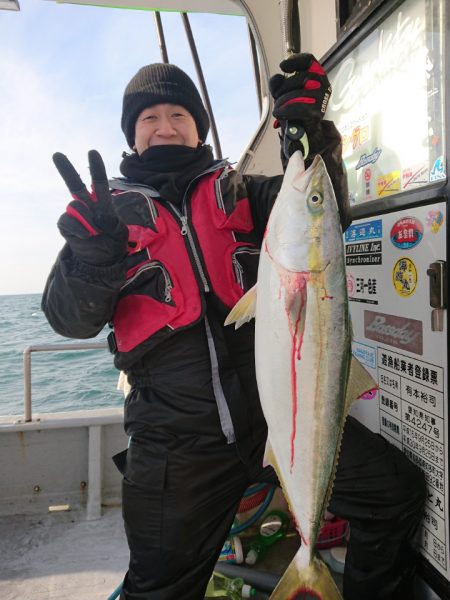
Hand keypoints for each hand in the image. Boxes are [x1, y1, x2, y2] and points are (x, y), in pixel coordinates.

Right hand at [54, 150, 127, 265]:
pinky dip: (77, 228)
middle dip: (66, 169)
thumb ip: (111, 222)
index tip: (92, 153)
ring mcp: (76, 216)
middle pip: (75, 185)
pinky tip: (86, 236)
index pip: (99, 183)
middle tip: (57, 154)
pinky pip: (67, 220)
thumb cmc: (114, 244)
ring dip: (86, 219)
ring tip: (95, 232)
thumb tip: (97, 218)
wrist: (104, 262)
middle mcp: (87, 206)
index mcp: (103, 204)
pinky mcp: (66, 226)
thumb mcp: (120, 232)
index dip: (96, 169)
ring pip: (75, 206)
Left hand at [269, 53, 331, 126]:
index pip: (309, 61)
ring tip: (280, 109)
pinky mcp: (317, 112)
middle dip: (283, 88)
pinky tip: (280, 114)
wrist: (302, 132)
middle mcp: (322, 85)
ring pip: (297, 94)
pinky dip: (285, 111)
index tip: (282, 66)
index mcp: (316, 77)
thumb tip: (277, 77)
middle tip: (277, 97)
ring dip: (282, 102)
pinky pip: (298, 107)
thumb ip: (277, 84)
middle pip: (299, 78)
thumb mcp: (283, 93)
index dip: (295, 61)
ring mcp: (321, 99)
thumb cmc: (294, 110)